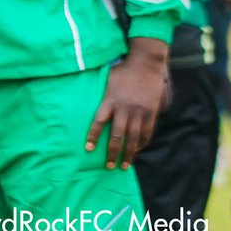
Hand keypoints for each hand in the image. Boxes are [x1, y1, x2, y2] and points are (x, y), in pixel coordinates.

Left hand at [85, 38, 167, 168]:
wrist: (146, 64)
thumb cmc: (122, 71)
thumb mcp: (105, 79)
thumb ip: (97, 92)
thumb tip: (80, 97)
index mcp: (110, 101)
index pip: (99, 122)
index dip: (93, 136)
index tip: (88, 149)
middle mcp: (125, 109)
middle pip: (117, 136)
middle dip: (113, 153)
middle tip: (108, 166)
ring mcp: (139, 112)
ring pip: (133, 138)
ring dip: (129, 154)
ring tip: (125, 166)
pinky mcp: (151, 113)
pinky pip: (147, 132)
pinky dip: (141, 144)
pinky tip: (137, 151)